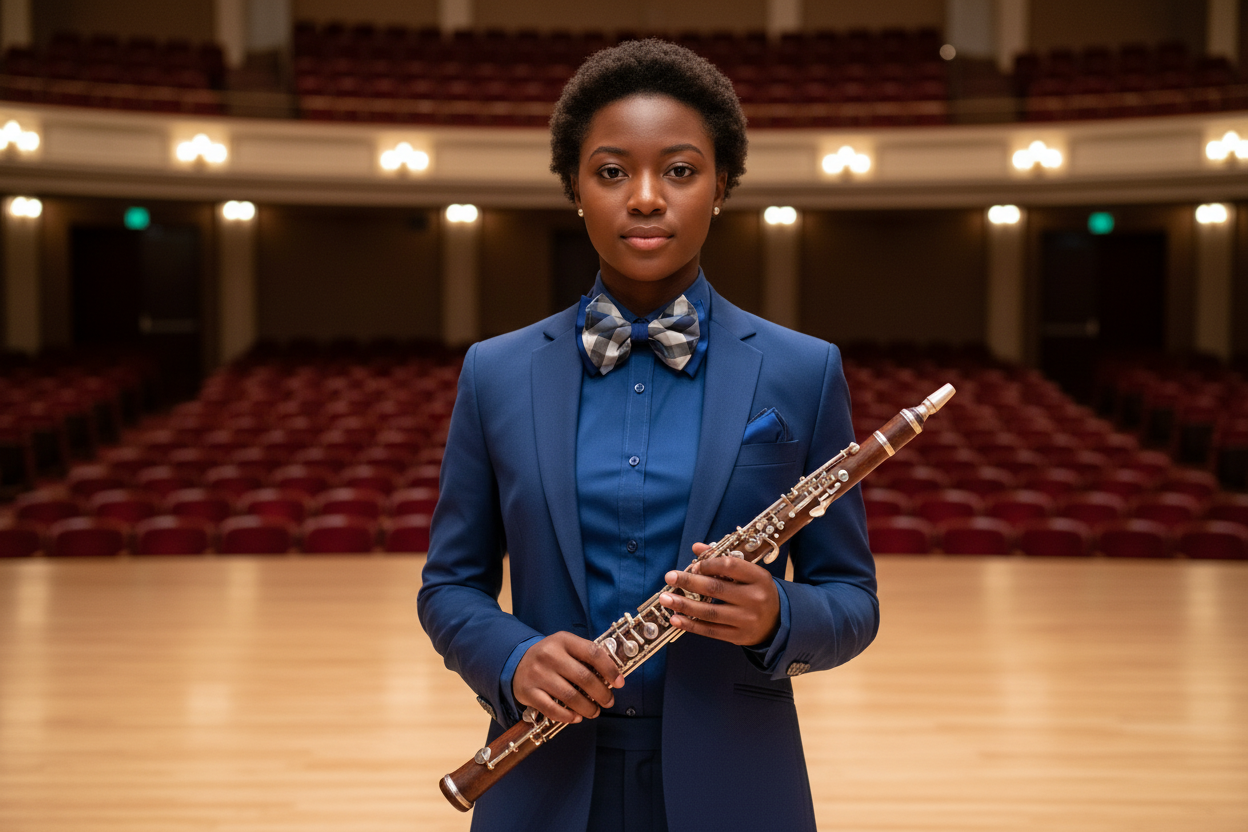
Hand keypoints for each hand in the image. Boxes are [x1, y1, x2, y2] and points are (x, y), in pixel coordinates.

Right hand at [512, 631, 625, 724]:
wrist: (516, 661)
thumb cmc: (550, 656)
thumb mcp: (566, 647)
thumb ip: (586, 657)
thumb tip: (613, 677)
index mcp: (563, 640)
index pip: (592, 653)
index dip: (610, 669)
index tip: (620, 682)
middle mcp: (549, 655)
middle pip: (583, 677)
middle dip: (601, 693)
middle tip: (608, 701)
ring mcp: (537, 674)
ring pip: (570, 696)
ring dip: (587, 708)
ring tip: (594, 712)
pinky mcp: (528, 692)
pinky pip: (552, 709)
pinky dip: (568, 716)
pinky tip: (576, 717)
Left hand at [660, 543, 780, 646]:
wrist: (778, 622)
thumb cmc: (757, 591)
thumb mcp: (748, 574)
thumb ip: (723, 559)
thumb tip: (697, 548)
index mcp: (759, 577)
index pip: (729, 566)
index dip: (708, 564)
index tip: (693, 565)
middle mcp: (755, 598)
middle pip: (715, 589)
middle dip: (689, 582)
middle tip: (670, 577)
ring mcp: (747, 619)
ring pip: (710, 612)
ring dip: (684, 605)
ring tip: (665, 599)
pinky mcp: (738, 636)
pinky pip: (710, 631)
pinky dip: (691, 625)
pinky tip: (675, 619)